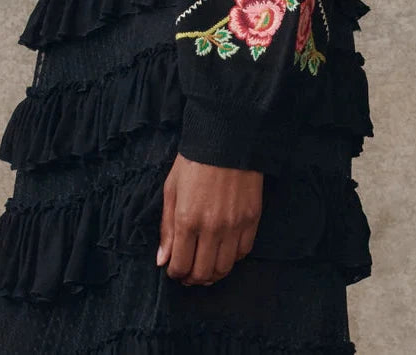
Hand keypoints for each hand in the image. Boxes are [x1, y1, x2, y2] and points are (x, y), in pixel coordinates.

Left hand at [156, 151, 262, 285]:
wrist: (228, 138)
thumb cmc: (194, 161)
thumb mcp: (172, 189)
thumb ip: (167, 227)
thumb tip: (162, 260)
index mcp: (187, 220)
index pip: (181, 265)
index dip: (175, 273)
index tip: (174, 269)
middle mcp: (212, 228)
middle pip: (203, 273)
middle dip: (192, 278)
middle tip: (189, 273)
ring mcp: (235, 225)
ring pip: (224, 268)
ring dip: (213, 274)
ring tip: (206, 267)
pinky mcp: (252, 219)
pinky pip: (243, 252)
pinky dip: (232, 259)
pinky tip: (224, 251)